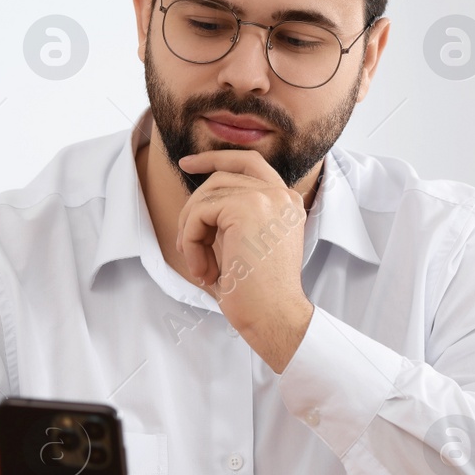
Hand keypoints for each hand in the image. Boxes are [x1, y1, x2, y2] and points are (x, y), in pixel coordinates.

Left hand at [176, 149, 314, 371]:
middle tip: (187, 244)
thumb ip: (235, 218)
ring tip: (201, 265)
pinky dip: (192, 241)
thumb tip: (199, 206)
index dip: (215, 158)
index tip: (187, 164)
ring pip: (206, 196)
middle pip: (221, 176)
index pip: (249, 162)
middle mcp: (281, 194)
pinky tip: (204, 270)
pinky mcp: (246, 208)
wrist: (275, 317)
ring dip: (192, 232)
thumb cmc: (260, 294)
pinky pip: (199, 214)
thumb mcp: (250, 245)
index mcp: (287, 202)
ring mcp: (266, 198)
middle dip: (194, 207)